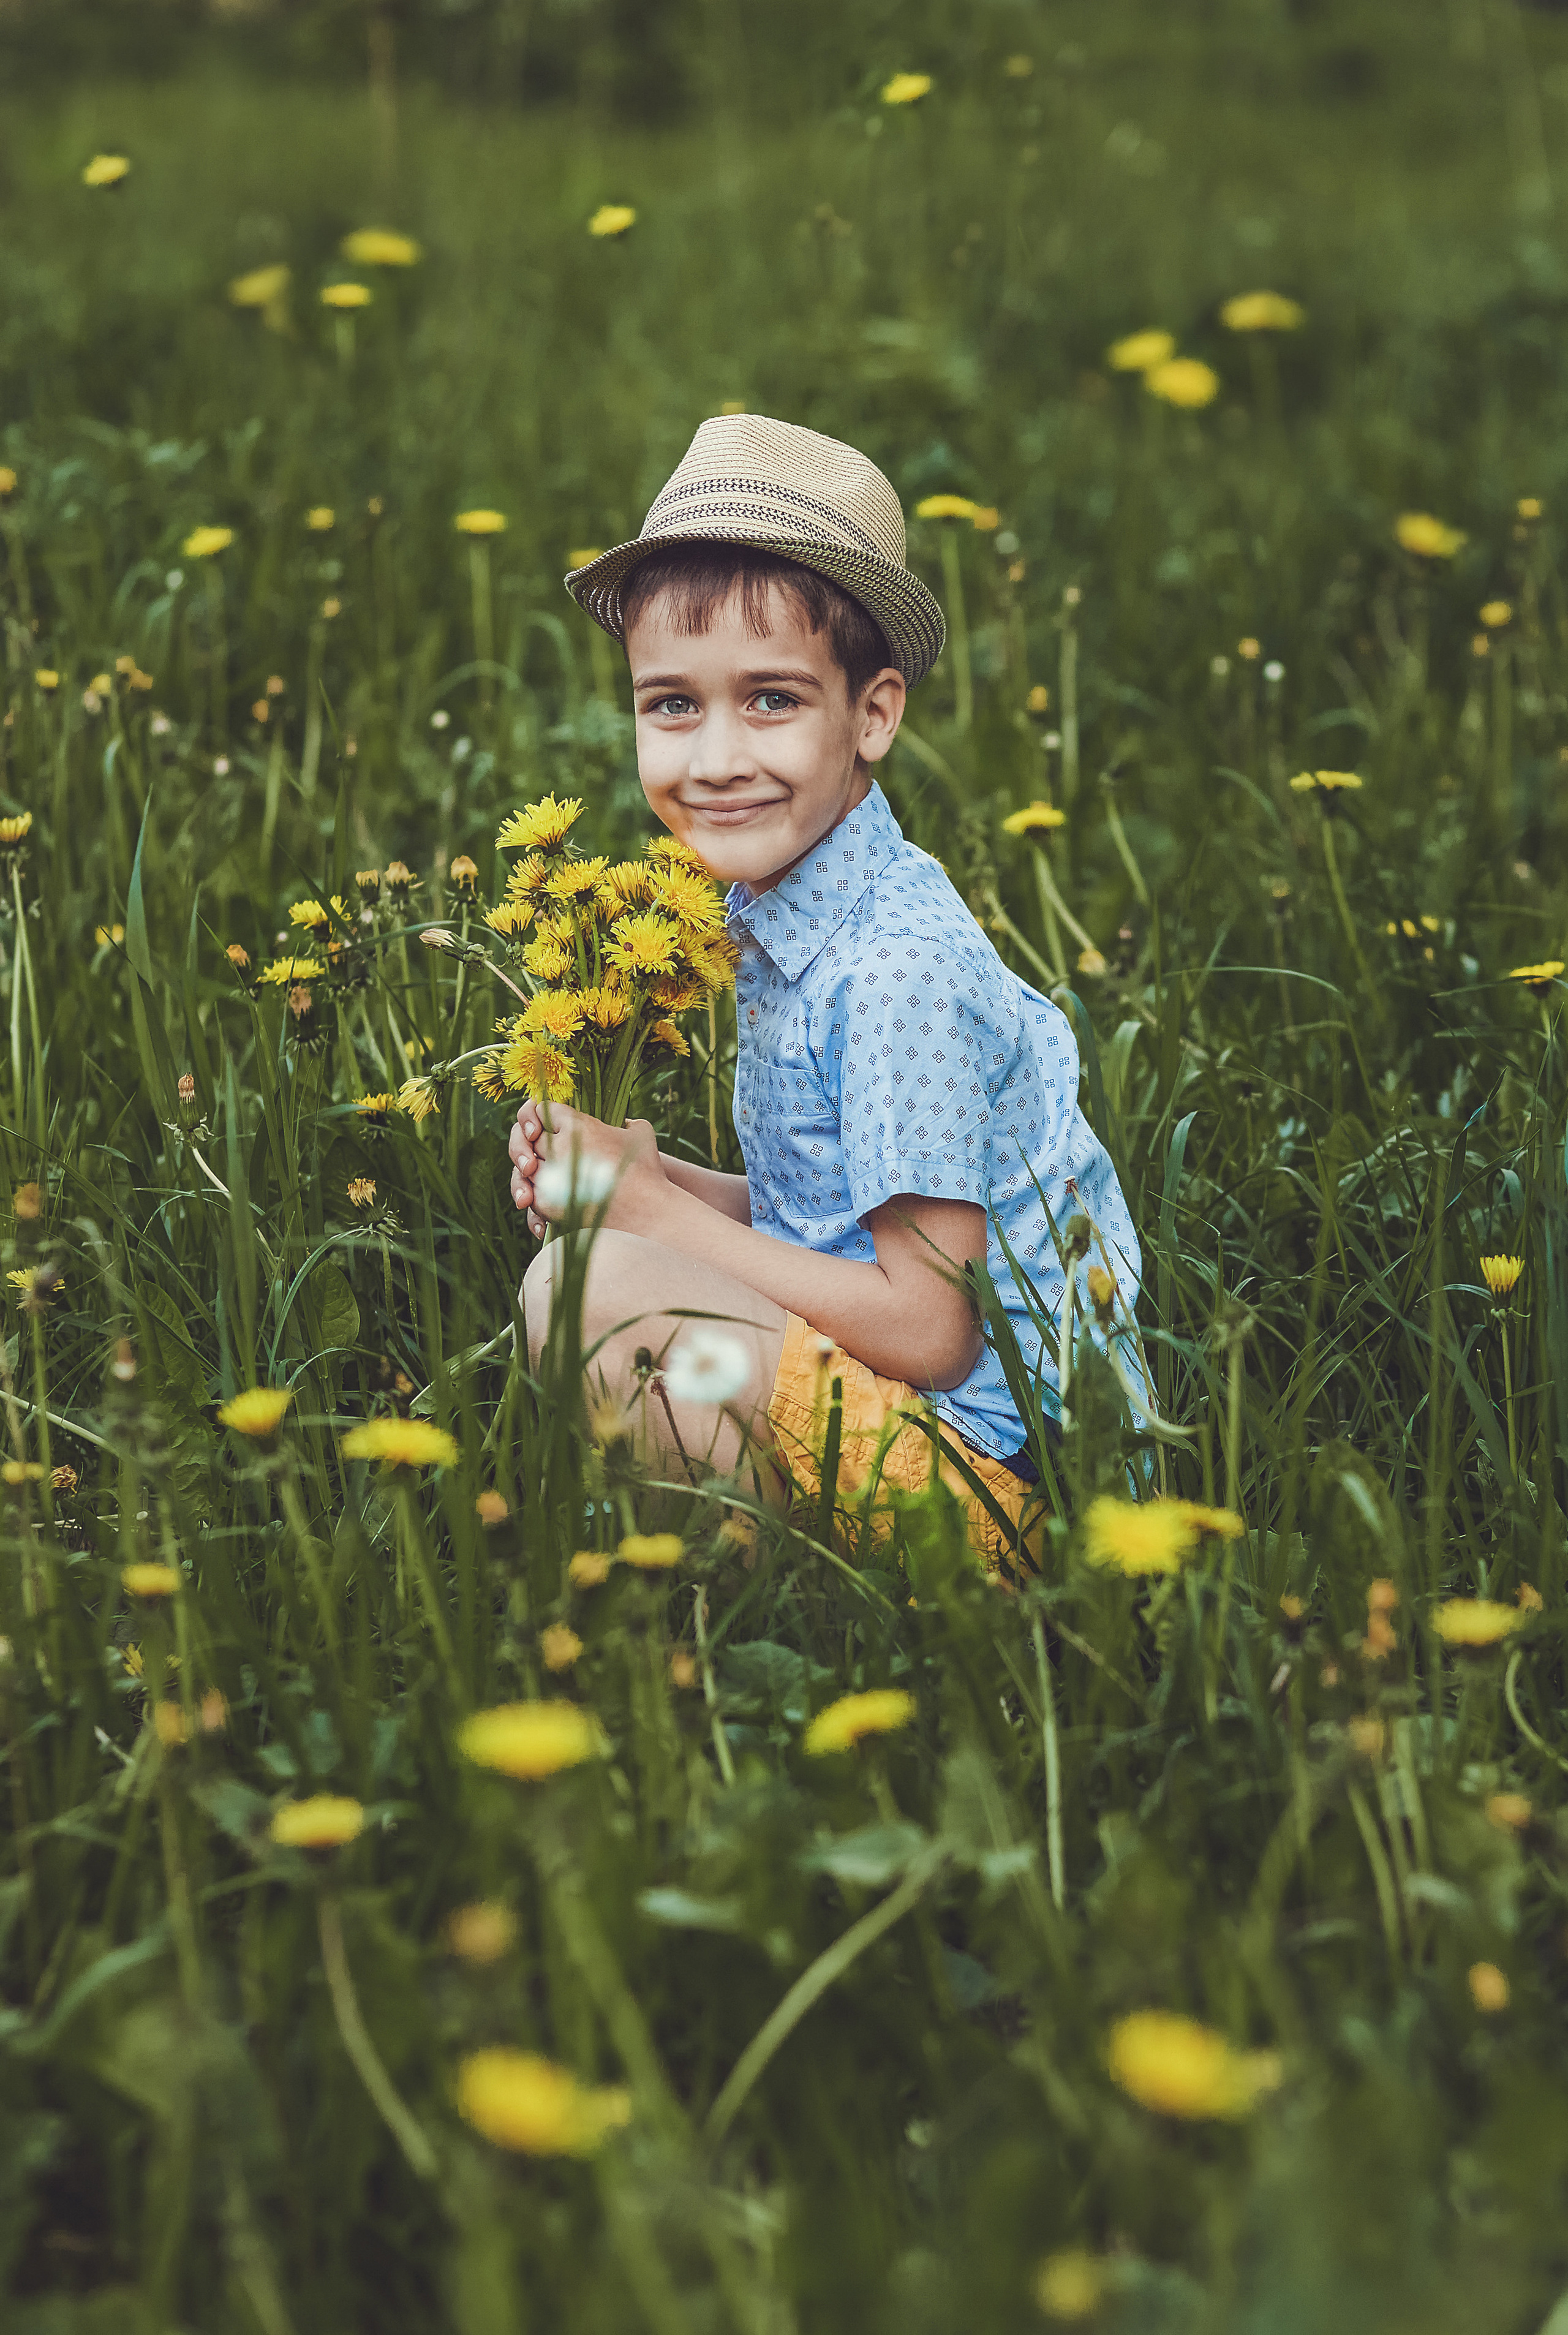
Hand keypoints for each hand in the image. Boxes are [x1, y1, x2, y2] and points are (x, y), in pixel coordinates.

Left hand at [509, 1104, 664, 1234]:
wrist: (646, 1214)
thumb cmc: (647, 1173)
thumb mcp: (640, 1132)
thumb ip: (624, 1122)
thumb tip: (621, 1123)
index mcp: (577, 1125)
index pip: (544, 1110)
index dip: (546, 1118)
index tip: (554, 1129)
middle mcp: (558, 1148)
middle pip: (531, 1140)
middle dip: (538, 1146)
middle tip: (550, 1157)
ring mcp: (549, 1176)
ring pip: (526, 1168)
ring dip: (537, 1173)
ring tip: (555, 1180)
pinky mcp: (546, 1204)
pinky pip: (530, 1194)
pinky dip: (538, 1196)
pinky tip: (555, 1198)